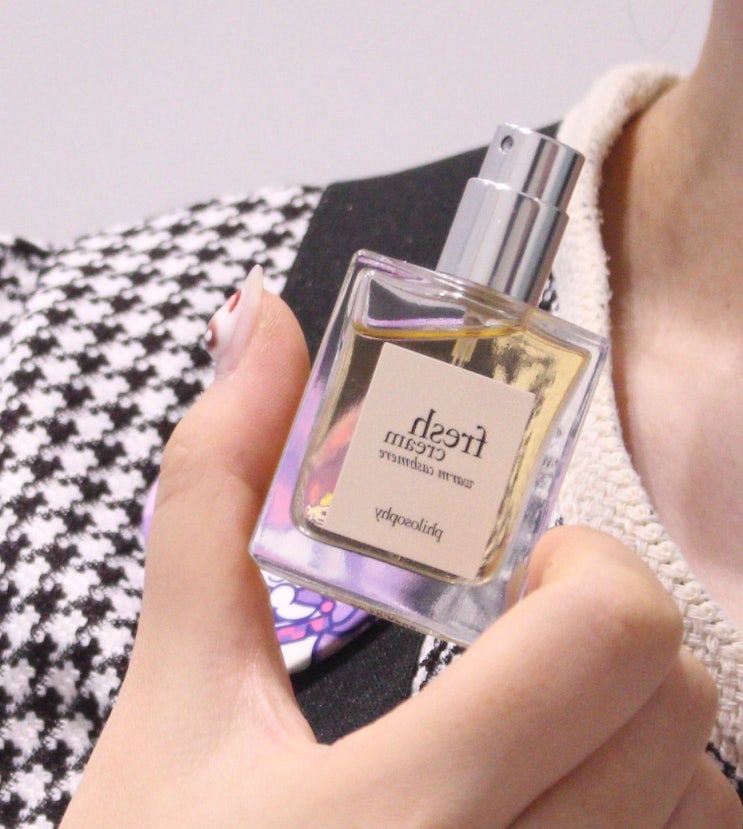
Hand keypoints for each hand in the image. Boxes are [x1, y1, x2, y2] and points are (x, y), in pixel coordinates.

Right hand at [61, 273, 740, 827]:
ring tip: (533, 711)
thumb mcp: (175, 691)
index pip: (615, 637)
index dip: (583, 572)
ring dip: (636, 725)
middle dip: (609, 634)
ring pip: (703, 802)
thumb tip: (253, 329)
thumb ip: (217, 493)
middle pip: (681, 706)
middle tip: (517, 630)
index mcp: (404, 813)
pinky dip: (643, 806)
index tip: (515, 573)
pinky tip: (549, 787)